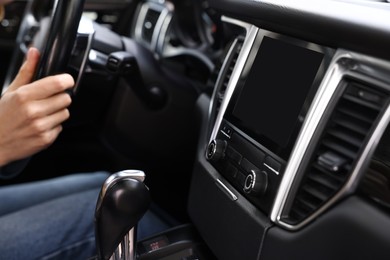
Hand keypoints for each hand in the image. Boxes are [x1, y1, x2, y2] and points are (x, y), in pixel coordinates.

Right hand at [0, 48, 73, 165]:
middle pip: (66, 98)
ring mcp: (40, 126)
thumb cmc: (2, 116)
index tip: (66, 80)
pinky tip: (41, 125)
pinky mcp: (46, 139)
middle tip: (48, 100)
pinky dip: (54, 126)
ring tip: (43, 113)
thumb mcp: (11, 91)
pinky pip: (61, 127)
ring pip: (65, 113)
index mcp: (24, 96)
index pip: (58, 83)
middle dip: (60, 97)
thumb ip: (26, 71)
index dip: (66, 80)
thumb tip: (35, 52)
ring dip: (58, 112)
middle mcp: (33, 111)